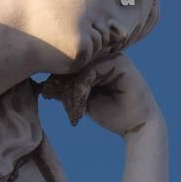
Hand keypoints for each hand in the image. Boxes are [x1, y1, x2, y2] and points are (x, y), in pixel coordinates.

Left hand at [40, 54, 161, 135]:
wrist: (136, 126)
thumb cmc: (112, 114)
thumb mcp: (83, 100)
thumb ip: (67, 90)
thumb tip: (44, 86)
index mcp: (97, 61)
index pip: (70, 63)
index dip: (56, 78)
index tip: (48, 94)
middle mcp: (105, 55)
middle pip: (73, 63)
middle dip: (60, 83)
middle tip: (52, 98)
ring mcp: (112, 56)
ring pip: (79, 67)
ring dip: (70, 90)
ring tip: (71, 109)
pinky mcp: (118, 62)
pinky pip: (89, 73)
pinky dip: (80, 91)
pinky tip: (81, 108)